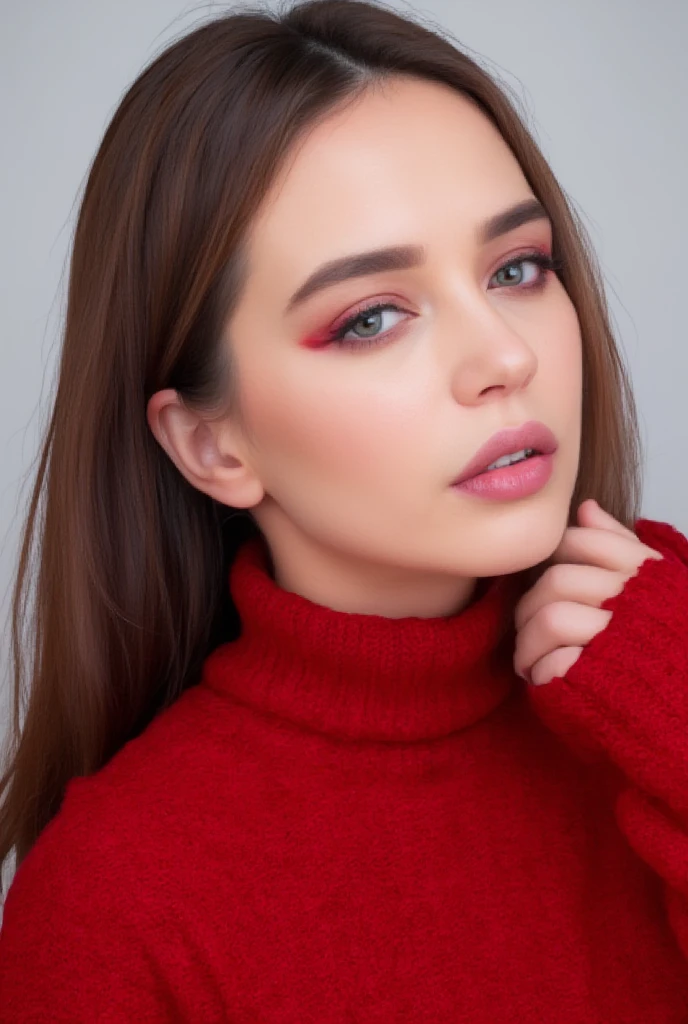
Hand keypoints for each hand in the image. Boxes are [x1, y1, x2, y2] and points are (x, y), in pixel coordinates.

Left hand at [513, 499, 663, 686]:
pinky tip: (544, 680)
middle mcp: (637, 602)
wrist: (684, 713)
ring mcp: (619, 641)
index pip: (586, 541)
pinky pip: (552, 662)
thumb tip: (585, 507)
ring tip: (531, 659)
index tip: (550, 580)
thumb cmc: (670, 650)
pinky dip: (540, 672)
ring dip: (528, 643)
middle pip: (558, 580)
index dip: (556, 558)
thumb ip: (622, 546)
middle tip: (529, 627)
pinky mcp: (600, 681)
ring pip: (550, 619)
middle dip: (530, 605)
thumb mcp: (660, 590)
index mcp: (651, 576)